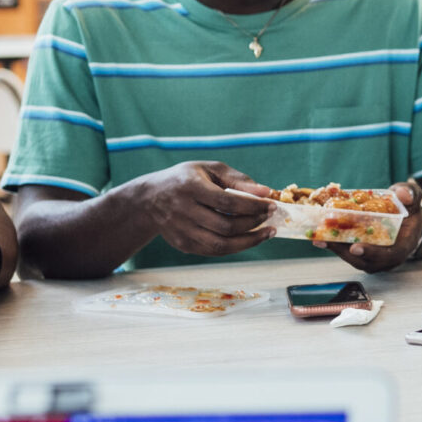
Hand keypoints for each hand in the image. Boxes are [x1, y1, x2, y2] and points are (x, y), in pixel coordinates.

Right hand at [139, 162, 276, 256]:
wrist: (149, 199)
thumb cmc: (186, 179)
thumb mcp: (209, 170)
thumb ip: (238, 179)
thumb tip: (266, 192)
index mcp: (190, 187)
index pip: (227, 202)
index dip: (252, 207)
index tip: (271, 206)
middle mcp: (183, 211)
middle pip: (225, 226)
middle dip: (253, 224)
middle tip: (270, 219)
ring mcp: (182, 231)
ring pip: (220, 244)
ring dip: (249, 241)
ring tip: (266, 233)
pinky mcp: (183, 245)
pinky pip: (213, 251)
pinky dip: (235, 247)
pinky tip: (248, 238)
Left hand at [318, 183, 421, 273]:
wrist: (407, 218)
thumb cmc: (410, 209)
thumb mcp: (414, 197)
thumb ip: (411, 194)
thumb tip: (404, 195)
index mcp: (404, 245)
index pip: (390, 255)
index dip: (372, 253)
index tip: (356, 247)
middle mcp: (389, 257)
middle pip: (366, 261)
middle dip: (345, 251)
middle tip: (328, 240)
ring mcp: (375, 257)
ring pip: (354, 258)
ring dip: (336, 248)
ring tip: (319, 238)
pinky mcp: (364, 254)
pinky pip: (349, 252)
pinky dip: (335, 244)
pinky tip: (319, 236)